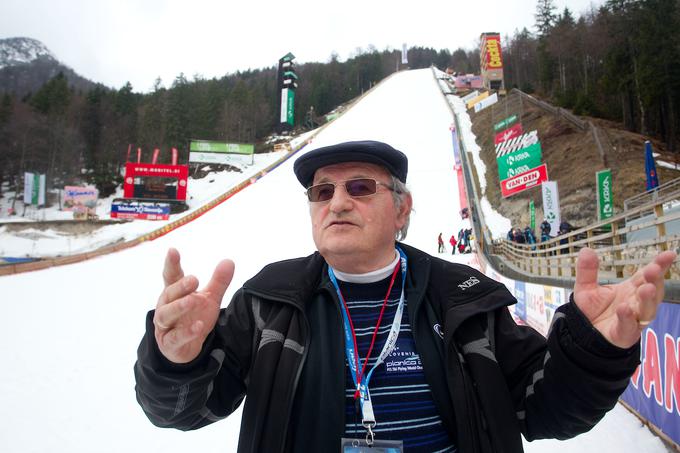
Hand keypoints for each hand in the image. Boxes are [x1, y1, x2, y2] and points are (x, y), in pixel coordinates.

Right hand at [153, 248, 234, 363]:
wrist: (185, 348)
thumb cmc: (194, 316)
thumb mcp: (209, 298)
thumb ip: (218, 281)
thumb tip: (229, 260)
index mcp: (175, 293)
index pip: (171, 276)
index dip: (171, 264)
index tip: (173, 250)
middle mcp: (166, 307)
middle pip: (169, 294)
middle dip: (180, 286)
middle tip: (194, 279)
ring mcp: (166, 325)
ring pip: (166, 314)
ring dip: (179, 306)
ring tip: (194, 301)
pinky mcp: (170, 342)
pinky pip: (175, 337)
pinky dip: (186, 332)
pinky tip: (199, 326)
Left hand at [573, 247, 675, 348]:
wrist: (583, 333)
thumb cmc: (591, 309)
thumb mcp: (585, 287)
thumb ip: (587, 270)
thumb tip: (586, 250)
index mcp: (631, 289)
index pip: (647, 276)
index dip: (659, 265)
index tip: (669, 254)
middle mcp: (636, 303)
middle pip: (651, 291)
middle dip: (655, 280)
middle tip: (654, 270)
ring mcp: (633, 319)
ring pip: (646, 310)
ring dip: (647, 299)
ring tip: (646, 288)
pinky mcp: (624, 334)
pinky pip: (628, 326)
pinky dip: (628, 318)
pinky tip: (625, 308)